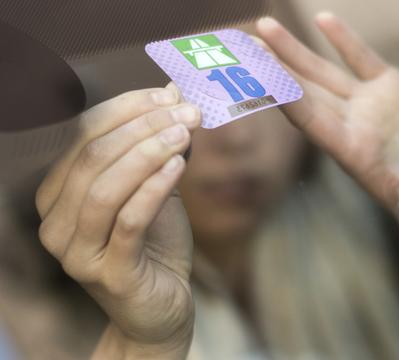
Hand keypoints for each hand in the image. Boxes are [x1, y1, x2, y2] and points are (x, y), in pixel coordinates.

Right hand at [35, 84, 200, 358]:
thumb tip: (175, 93)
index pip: (84, 134)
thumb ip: (161, 145)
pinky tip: (180, 165)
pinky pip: (128, 220)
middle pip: (93, 155)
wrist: (162, 307)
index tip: (171, 95)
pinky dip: (154, 187)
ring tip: (185, 134)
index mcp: (59, 193)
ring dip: (148, 153)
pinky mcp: (106, 274)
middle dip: (144, 126)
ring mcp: (76, 251)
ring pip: (105, 186)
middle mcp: (56, 221)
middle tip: (187, 113)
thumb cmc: (156, 245)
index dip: (128, 108)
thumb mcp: (159, 187)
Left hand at [257, 13, 398, 235]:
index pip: (312, 122)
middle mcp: (351, 124)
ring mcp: (367, 104)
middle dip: (276, 69)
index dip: (288, 99)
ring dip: (293, 51)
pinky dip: (343, 40)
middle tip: (245, 44)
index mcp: (352, 153)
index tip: (261, 77)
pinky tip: (322, 19)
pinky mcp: (388, 87)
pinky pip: (361, 59)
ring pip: (322, 73)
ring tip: (265, 25)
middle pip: (306, 92)